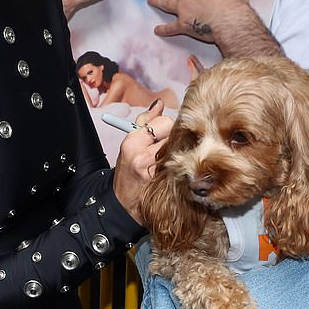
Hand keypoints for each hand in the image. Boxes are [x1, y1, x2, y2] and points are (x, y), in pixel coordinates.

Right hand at [112, 100, 172, 222]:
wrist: (125, 203)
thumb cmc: (128, 170)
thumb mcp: (130, 143)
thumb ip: (144, 122)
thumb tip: (159, 104)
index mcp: (132, 143)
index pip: (162, 121)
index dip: (165, 124)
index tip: (162, 130)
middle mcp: (145, 156)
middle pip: (175, 132)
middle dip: (174, 134)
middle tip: (167, 142)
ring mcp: (158, 171)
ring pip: (181, 146)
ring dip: (179, 148)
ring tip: (170, 156)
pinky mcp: (169, 182)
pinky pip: (184, 162)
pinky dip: (182, 161)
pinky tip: (175, 167)